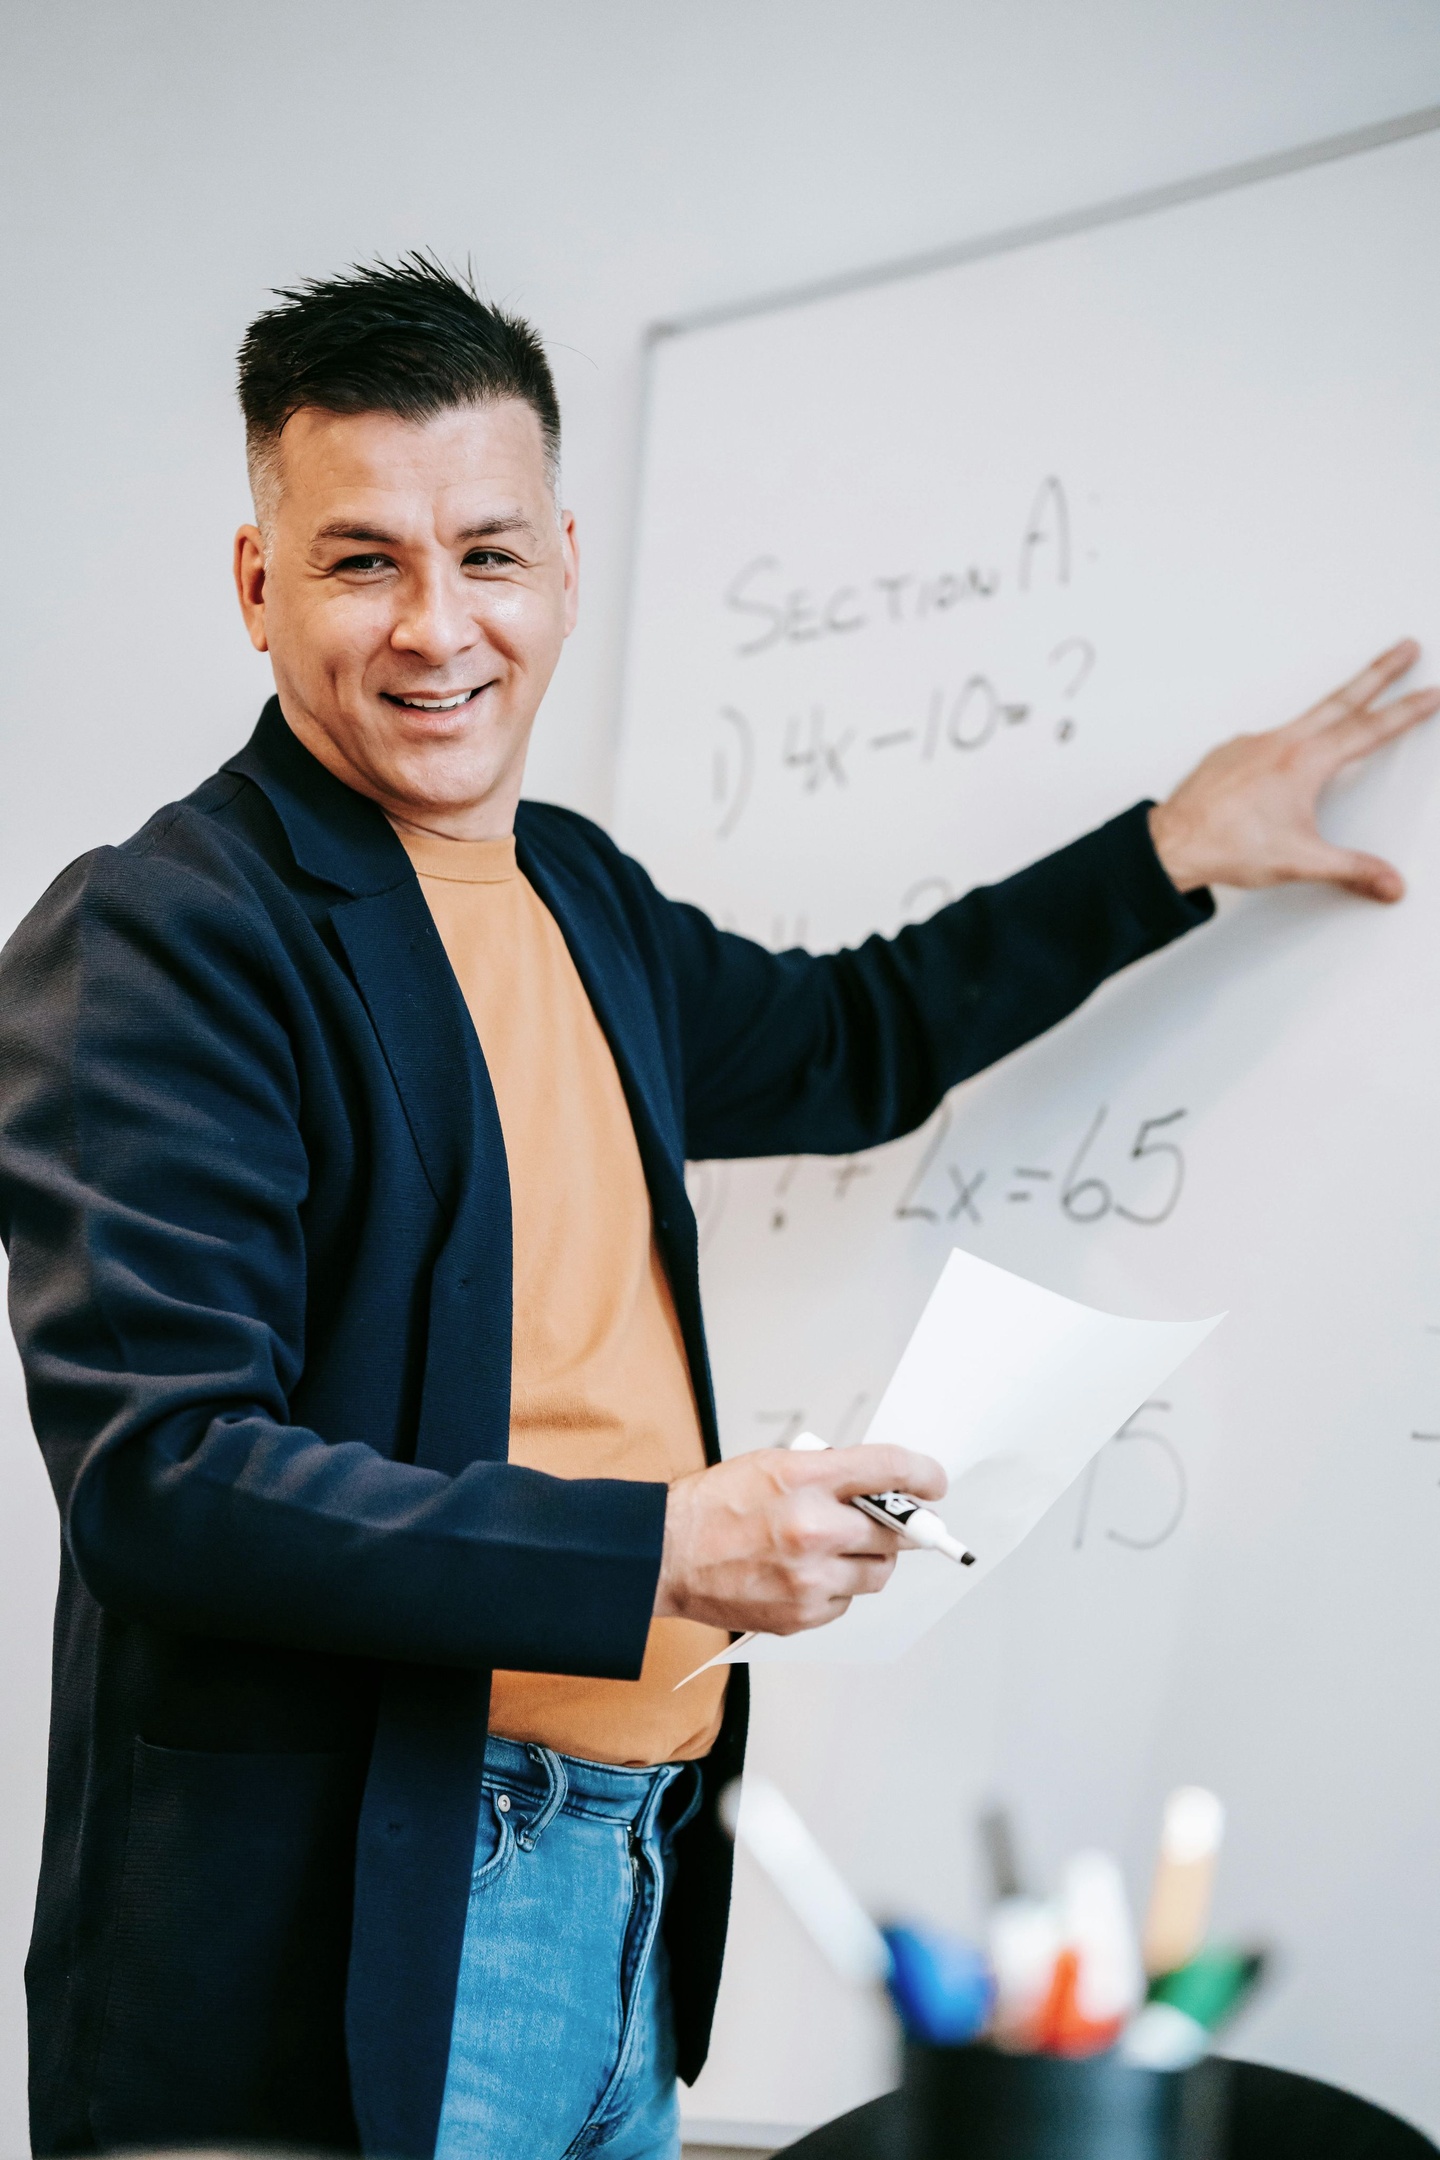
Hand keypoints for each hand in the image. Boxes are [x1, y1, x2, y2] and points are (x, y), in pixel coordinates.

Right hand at [654, 1443, 946, 1635]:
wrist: (665, 1555)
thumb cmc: (714, 1506)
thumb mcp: (772, 1464)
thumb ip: (829, 1473)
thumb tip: (878, 1485)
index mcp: (805, 1479)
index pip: (889, 1469)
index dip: (923, 1475)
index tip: (934, 1482)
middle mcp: (813, 1529)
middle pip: (895, 1531)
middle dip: (897, 1526)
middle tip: (892, 1523)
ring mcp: (809, 1578)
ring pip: (877, 1573)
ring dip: (869, 1559)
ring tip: (838, 1549)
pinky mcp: (802, 1614)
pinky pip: (846, 1602)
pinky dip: (838, 1589)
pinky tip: (806, 1574)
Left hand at [1148, 641, 1439, 900]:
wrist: (1172, 843)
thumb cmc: (1227, 845)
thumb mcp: (1302, 861)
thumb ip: (1353, 870)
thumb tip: (1390, 883)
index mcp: (1305, 762)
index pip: (1370, 730)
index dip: (1406, 711)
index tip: (1431, 692)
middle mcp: (1280, 743)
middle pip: (1343, 699)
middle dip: (1379, 672)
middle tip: (1405, 649)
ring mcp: (1253, 743)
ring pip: (1306, 716)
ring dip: (1334, 706)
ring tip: (1352, 701)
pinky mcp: (1231, 752)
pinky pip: (1269, 740)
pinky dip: (1288, 742)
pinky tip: (1286, 761)